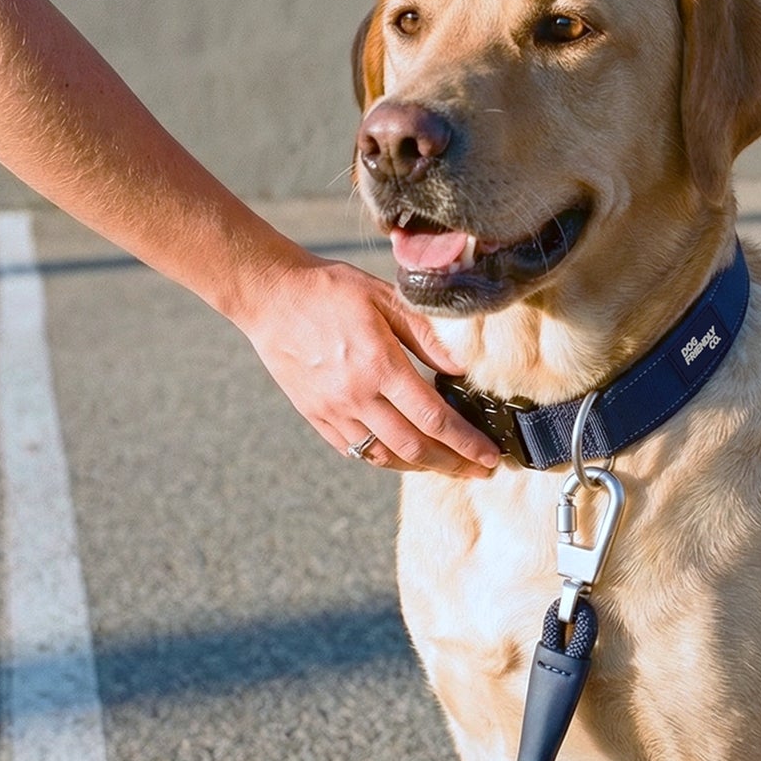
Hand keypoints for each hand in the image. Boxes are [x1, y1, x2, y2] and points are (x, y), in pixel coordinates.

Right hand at [238, 254, 499, 476]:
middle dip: (453, 464)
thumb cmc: (331, 290)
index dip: (466, 443)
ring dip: (422, 467)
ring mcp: (333, 410)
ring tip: (448, 466)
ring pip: (385, 456)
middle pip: (414, 448)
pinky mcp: (316, 415)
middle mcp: (356, 395)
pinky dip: (386, 459)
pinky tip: (406, 456)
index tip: (490, 456)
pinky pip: (356, 450)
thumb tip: (462, 369)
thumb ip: (427, 335)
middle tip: (481, 471)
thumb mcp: (386, 298)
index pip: (434, 418)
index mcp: (379, 365)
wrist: (269, 296)